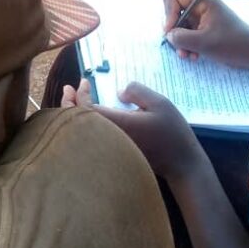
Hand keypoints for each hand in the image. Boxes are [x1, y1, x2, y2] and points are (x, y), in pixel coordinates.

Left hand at [62, 79, 207, 182]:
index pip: (87, 110)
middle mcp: (108, 139)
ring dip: (74, 116)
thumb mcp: (159, 103)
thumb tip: (118, 91)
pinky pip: (92, 140)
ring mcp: (110, 149)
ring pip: (83, 133)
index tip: (84, 82)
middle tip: (66, 88)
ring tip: (71, 99)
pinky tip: (87, 116)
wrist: (181, 165)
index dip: (81, 95)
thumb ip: (137, 91)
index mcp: (117, 124)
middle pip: (77, 123)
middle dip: (68, 105)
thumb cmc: (172, 133)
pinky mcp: (114, 155)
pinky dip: (84, 127)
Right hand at [163, 0, 248, 66]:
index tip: (170, 31)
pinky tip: (194, 56)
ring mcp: (203, 18)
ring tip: (187, 56)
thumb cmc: (233, 45)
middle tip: (179, 47)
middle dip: (174, 32)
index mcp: (203, 1)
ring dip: (181, 42)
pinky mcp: (205, 30)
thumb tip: (168, 35)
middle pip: (175, 13)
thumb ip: (180, 37)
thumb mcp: (203, 42)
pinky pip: (188, 35)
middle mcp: (202, 7)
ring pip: (180, 26)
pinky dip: (188, 46)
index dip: (168, 13)